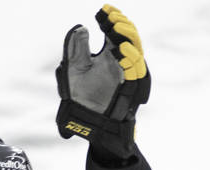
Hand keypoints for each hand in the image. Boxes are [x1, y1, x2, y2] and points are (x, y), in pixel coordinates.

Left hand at [55, 4, 150, 159]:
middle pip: (129, 36)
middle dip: (121, 24)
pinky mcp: (130, 85)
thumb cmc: (81, 95)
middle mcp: (121, 61)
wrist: (85, 119)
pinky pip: (134, 69)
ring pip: (135, 49)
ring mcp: (127, 72)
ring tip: (114, 27)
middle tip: (110, 17)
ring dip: (126, 37)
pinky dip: (129, 57)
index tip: (104, 9)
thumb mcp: (74, 69)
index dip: (112, 18)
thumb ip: (77, 50)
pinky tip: (119, 48)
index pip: (116, 31)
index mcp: (109, 54)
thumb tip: (80, 28)